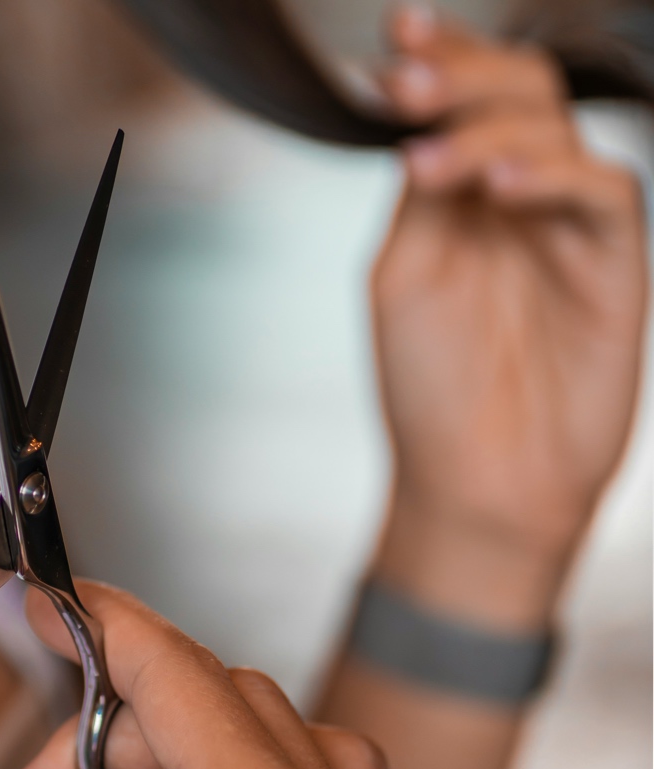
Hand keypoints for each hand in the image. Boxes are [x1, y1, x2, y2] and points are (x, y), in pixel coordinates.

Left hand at [371, 9, 647, 628]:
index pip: (459, 105)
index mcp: (459, 197)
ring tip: (427, 156)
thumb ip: (421, 198)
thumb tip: (424, 116)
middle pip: (515, 94)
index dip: (438, 59)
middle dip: (462, 74)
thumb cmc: (429, 389)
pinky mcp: (615, 263)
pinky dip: (553, 177)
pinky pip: (603, 192)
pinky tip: (501, 188)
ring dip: (490, 129)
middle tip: (408, 77)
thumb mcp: (406, 278)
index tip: (397, 31)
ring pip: (557, 130)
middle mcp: (517, 199)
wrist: (475, 481)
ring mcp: (568, 227)